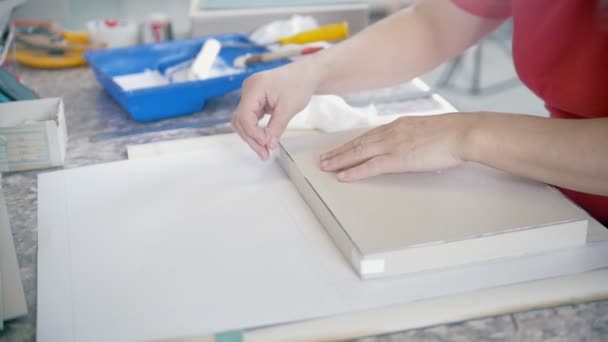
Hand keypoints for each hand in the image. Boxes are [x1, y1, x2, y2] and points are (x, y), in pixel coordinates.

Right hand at [232, 61, 321, 159]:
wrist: (306, 74)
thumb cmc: (299, 84)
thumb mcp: (289, 108)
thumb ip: (276, 127)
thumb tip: (268, 144)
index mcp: (254, 87)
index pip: (245, 115)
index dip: (253, 133)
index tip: (265, 144)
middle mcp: (248, 90)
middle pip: (241, 120)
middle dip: (252, 138)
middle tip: (264, 154)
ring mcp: (250, 95)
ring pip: (244, 121)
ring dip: (253, 137)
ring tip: (265, 151)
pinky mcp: (255, 100)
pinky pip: (251, 118)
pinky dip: (257, 130)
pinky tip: (265, 140)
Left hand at [320, 114, 475, 180]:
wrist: (462, 133)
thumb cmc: (454, 133)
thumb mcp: (429, 131)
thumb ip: (416, 138)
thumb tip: (414, 147)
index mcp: (400, 125)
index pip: (370, 135)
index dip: (353, 142)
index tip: (342, 147)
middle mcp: (392, 132)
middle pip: (359, 143)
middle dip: (340, 151)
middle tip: (325, 158)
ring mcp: (393, 145)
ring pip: (359, 153)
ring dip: (340, 160)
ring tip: (326, 166)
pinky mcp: (398, 158)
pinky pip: (370, 166)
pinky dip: (355, 171)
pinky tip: (343, 176)